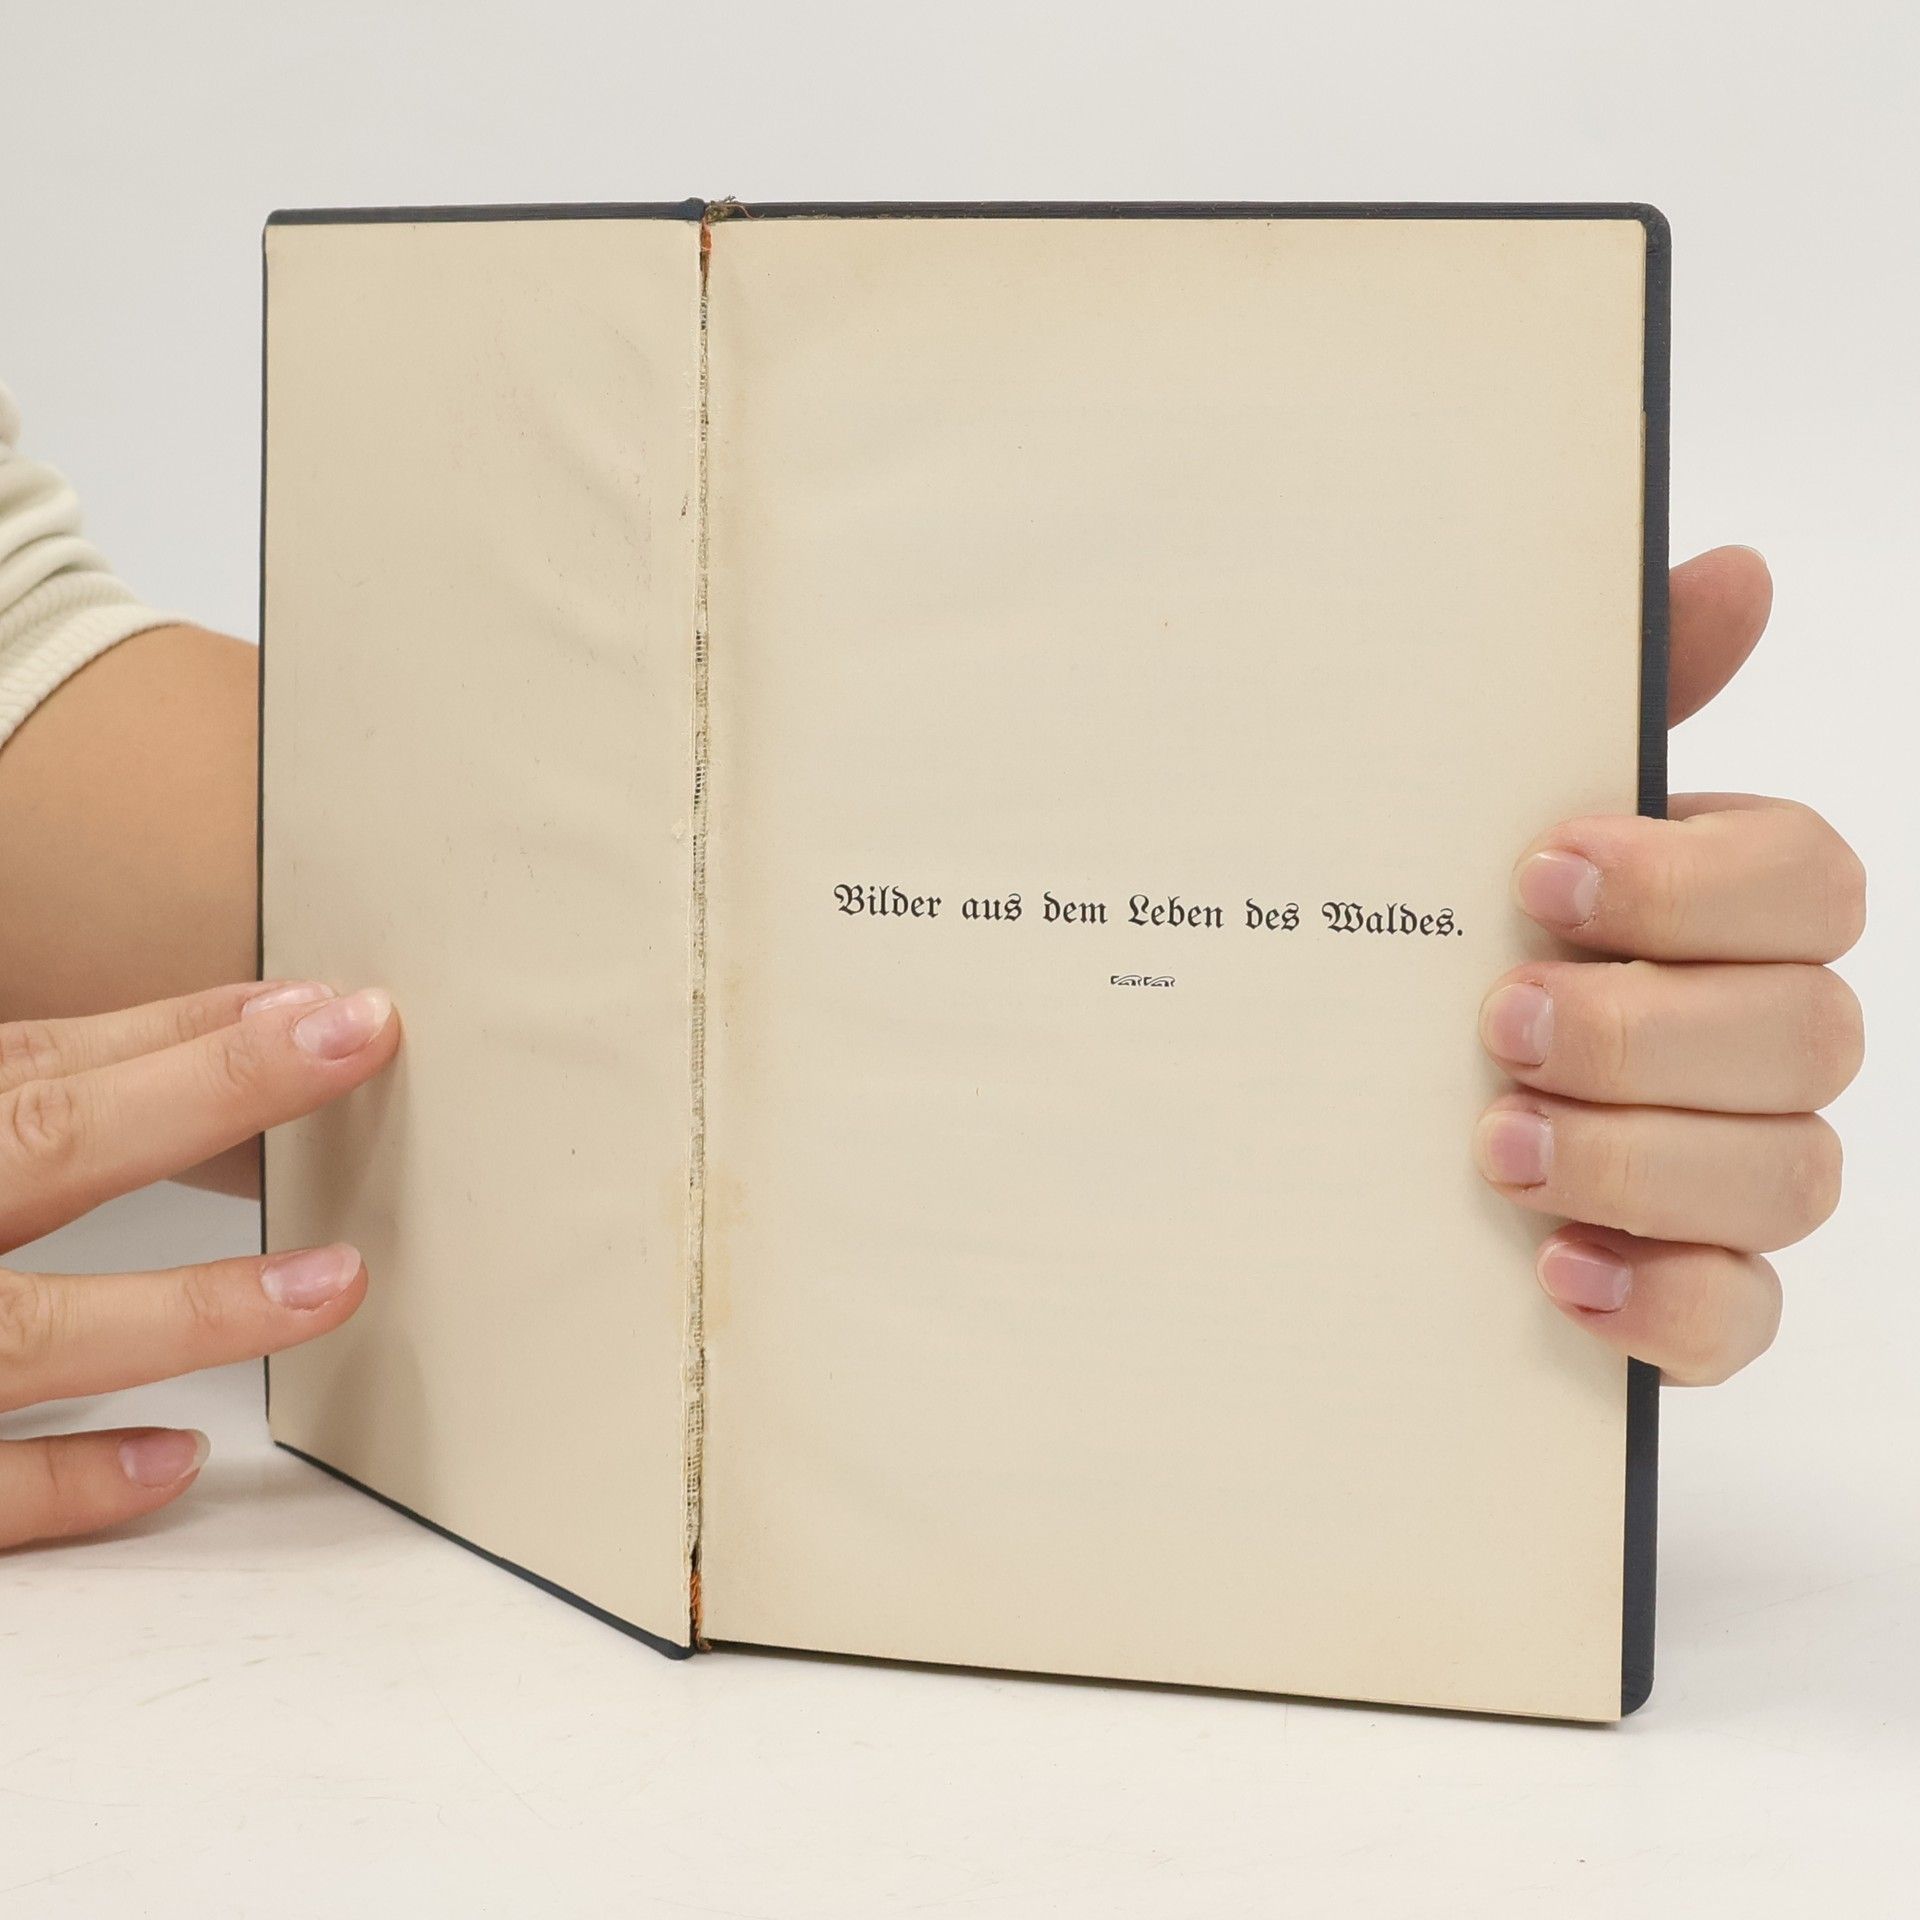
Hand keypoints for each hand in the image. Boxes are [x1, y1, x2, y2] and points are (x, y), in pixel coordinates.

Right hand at [0, 981, 398, 1545]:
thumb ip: (39, 1105)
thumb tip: (210, 1043)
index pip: (46, 1072)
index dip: (185, 1034)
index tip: (326, 1006)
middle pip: (45, 1145)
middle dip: (207, 1093)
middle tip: (358, 1040)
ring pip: (31, 1332)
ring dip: (190, 1305)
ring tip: (338, 1278)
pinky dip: (73, 1478)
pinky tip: (179, 1456)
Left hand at [1476, 546, 1864, 1383]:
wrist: (1352, 1109)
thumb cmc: (1450, 941)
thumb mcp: (1490, 818)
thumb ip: (1616, 707)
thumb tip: (1736, 570)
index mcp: (1725, 912)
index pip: (1809, 877)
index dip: (1692, 881)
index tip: (1539, 874)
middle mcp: (1759, 1039)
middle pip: (1810, 1034)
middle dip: (1648, 1031)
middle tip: (1497, 1025)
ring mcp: (1737, 1173)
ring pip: (1791, 1177)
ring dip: (1638, 1160)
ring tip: (1494, 1148)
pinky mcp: (1695, 1294)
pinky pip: (1741, 1320)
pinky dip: (1662, 1303)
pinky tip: (1554, 1273)